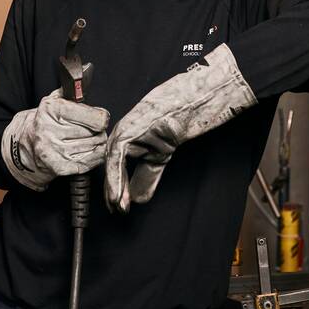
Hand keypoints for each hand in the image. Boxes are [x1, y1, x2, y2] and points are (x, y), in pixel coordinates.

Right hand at [1, 89, 110, 190]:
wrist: (25, 144)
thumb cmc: (45, 121)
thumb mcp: (53, 100)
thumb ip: (72, 93)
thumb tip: (88, 84)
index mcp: (52, 110)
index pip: (94, 117)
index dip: (101, 117)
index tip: (101, 117)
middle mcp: (51, 131)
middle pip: (96, 132)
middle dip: (99, 130)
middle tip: (93, 129)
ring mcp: (55, 151)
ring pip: (94, 146)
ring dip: (97, 142)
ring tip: (88, 138)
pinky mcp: (60, 167)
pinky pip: (90, 161)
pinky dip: (95, 155)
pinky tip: (88, 150)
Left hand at [104, 44, 256, 212]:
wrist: (196, 98)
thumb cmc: (184, 116)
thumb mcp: (163, 152)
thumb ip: (150, 174)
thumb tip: (139, 198)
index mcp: (132, 137)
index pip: (118, 165)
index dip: (117, 185)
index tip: (119, 206)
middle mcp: (125, 132)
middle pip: (112, 164)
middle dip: (113, 189)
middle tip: (116, 210)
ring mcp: (126, 127)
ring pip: (111, 161)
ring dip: (113, 186)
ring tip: (117, 206)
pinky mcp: (130, 127)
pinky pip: (118, 155)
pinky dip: (117, 175)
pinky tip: (118, 193)